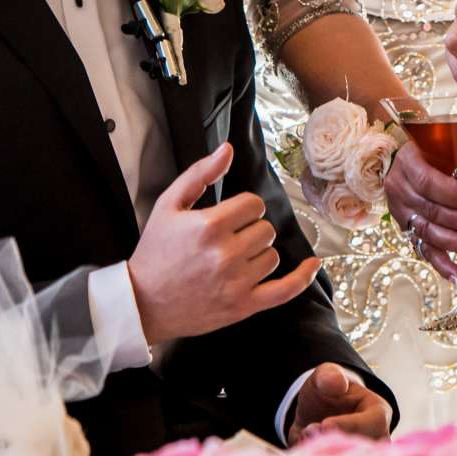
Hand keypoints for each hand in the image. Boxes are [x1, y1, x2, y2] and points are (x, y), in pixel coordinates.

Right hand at [129, 144, 320, 346]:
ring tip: (232, 260)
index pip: (254, 204)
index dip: (244, 208)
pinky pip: (285, 290)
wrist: (142, 302)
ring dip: (259, 254)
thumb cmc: (155, 251)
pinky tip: (314, 265)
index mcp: (209, 225)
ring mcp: (236, 282)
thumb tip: (228, 149)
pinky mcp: (243, 306)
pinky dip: (302, 277)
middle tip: (226, 240)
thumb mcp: (169, 204)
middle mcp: (226, 253)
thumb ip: (200, 173)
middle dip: (250, 230)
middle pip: (265, 229)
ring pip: (272, 255)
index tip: (229, 217)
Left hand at [286, 362, 391, 443]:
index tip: (324, 424)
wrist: (314, 411)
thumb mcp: (324, 376)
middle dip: (335, 445)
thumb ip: (329, 376)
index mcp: (378, 412)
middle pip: (365, 451)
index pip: (373, 423)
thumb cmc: (326, 391)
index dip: (349, 425)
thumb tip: (337, 383)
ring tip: (305, 441)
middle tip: (309, 433)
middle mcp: (376, 440)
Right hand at [384, 136, 456, 280]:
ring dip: (456, 244)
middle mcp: (400, 191)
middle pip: (433, 211)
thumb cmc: (429, 152)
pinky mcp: (407, 230)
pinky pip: (423, 249)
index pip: (430, 183)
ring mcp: (402, 213)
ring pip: (429, 232)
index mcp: (407, 164)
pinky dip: (440, 264)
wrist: (397, 161)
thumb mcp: (446, 153)